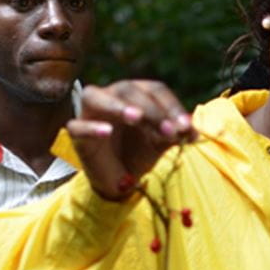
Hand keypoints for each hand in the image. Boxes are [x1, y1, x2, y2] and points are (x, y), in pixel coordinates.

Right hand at [66, 80, 195, 199]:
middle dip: (152, 109)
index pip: (155, 89)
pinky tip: (106, 131)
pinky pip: (77, 126)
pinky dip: (91, 127)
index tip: (187, 127)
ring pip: (95, 96)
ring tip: (136, 117)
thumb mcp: (161, 142)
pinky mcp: (76, 134)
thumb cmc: (139, 153)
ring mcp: (90, 112)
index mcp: (136, 93)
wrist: (119, 179)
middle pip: (128, 89)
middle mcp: (111, 96)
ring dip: (117, 105)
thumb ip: (175, 134)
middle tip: (169, 130)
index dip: (171, 106)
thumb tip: (192, 131)